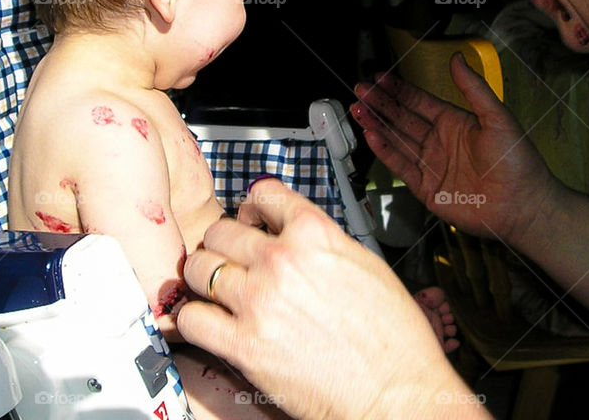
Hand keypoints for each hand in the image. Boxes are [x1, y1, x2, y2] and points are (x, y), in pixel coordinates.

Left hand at [177, 180, 481, 419]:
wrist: (397, 394)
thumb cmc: (392, 339)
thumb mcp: (365, 264)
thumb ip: (321, 241)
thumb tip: (292, 233)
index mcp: (315, 234)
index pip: (262, 193)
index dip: (253, 208)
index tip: (250, 220)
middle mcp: (282, 261)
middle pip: (221, 230)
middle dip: (224, 244)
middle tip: (231, 260)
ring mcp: (258, 301)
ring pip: (198, 268)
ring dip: (203, 279)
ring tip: (215, 291)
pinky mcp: (242, 345)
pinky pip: (191, 317)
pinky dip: (193, 319)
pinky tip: (207, 322)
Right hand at [352, 54, 555, 245]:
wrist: (523, 206)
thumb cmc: (518, 163)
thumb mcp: (498, 117)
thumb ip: (473, 88)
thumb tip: (458, 58)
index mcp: (455, 122)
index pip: (419, 101)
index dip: (398, 89)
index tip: (380, 78)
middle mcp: (440, 142)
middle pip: (402, 119)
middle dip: (380, 104)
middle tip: (361, 90)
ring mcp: (431, 165)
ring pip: (397, 140)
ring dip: (377, 125)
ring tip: (358, 110)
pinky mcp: (426, 188)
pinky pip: (401, 166)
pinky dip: (385, 151)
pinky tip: (372, 136)